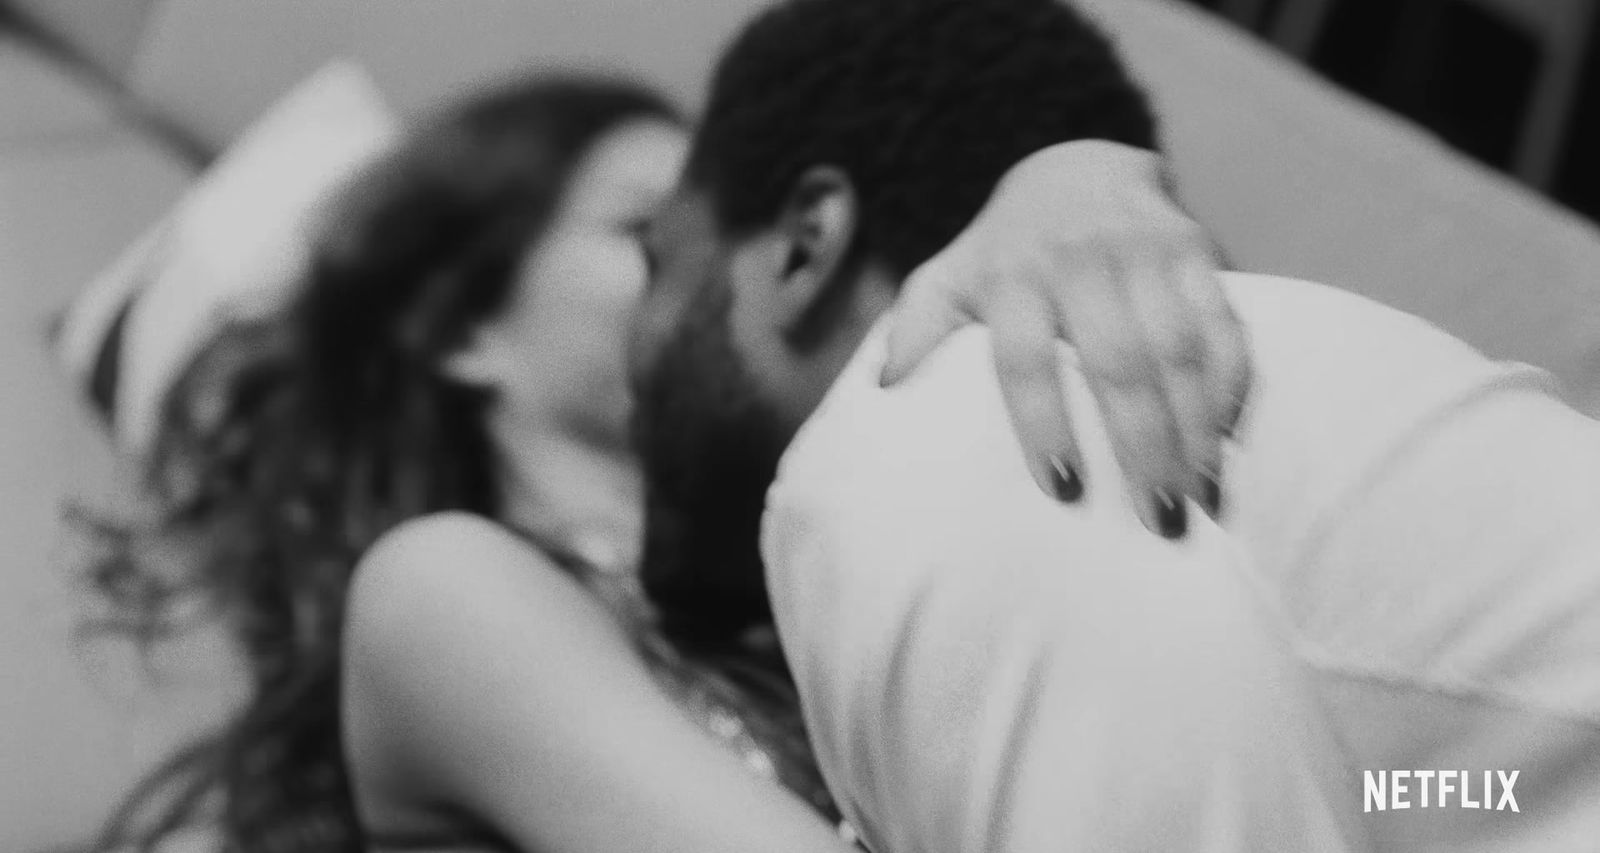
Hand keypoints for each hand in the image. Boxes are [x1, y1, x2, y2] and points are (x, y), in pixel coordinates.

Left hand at [881, 140, 1249, 537]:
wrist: (1077, 168)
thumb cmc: (1002, 255)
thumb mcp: (946, 281)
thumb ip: (915, 330)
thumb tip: (884, 393)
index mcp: (1010, 276)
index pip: (1025, 357)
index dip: (1043, 423)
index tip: (1063, 489)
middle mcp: (1079, 260)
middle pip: (1116, 362)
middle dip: (1140, 446)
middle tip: (1156, 521)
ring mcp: (1144, 252)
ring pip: (1177, 349)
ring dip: (1195, 429)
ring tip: (1201, 500)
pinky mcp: (1196, 250)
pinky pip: (1224, 322)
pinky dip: (1234, 385)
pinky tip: (1231, 443)